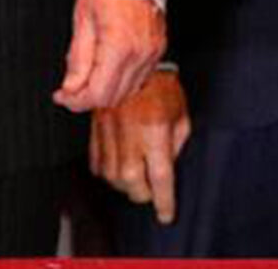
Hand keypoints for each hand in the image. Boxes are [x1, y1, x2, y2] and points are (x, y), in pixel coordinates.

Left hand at [53, 0, 166, 112]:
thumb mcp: (82, 22)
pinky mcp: (158, 48)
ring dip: (107, 91)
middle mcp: (140, 53)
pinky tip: (108, 70)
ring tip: (88, 77)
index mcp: (119, 47)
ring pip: (129, 91)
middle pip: (114, 97)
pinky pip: (141, 77)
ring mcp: (152, 51)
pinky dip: (123, 81)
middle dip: (88, 98)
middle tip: (70, 89)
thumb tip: (71, 88)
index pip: (98, 94)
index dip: (76, 101)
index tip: (62, 96)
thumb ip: (78, 60)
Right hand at [90, 68, 190, 222]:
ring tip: (135, 182)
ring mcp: (111, 131)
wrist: (134, 62)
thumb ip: (175, 144)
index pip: (161, 176)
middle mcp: (131, 133)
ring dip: (124, 186)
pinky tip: (116, 170)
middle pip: (132, 181)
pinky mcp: (97, 128)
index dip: (164, 201)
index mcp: (156, 130)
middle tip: (150, 192)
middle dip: (142, 194)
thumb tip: (168, 167)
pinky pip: (96, 162)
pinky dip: (106, 173)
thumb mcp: (181, 115)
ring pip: (112, 176)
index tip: (166, 215)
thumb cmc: (163, 87)